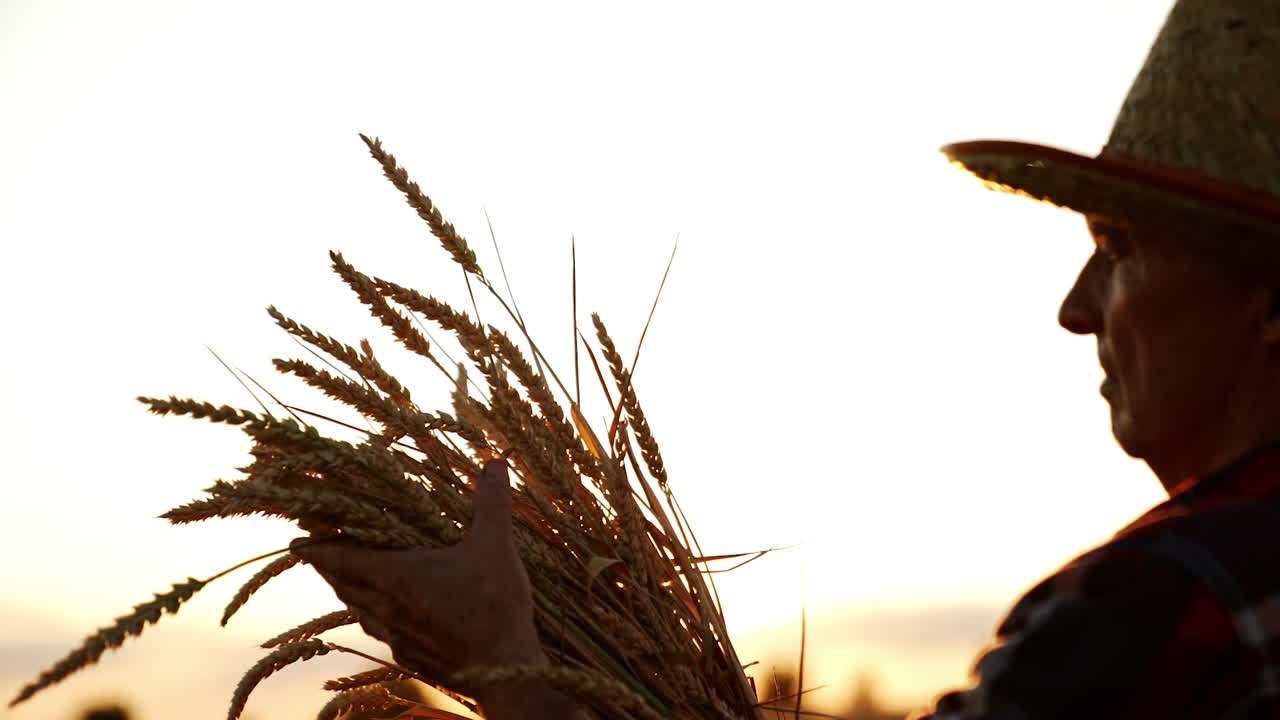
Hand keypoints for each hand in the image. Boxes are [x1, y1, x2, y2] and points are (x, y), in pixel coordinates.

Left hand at [291, 460, 545, 691]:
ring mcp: (395, 636)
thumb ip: (491, 502)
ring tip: (350, 580)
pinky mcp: (410, 658)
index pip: (339, 559)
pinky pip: (379, 633)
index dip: (316, 548)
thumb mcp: (495, 545)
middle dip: (329, 567)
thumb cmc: (496, 604)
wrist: (504, 670)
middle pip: (342, 585)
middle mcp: (386, 607)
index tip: (297, 540)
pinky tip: (387, 615)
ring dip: (349, 593)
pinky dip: (373, 617)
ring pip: (358, 611)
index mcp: (396, 576)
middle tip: (323, 552)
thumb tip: (495, 461)